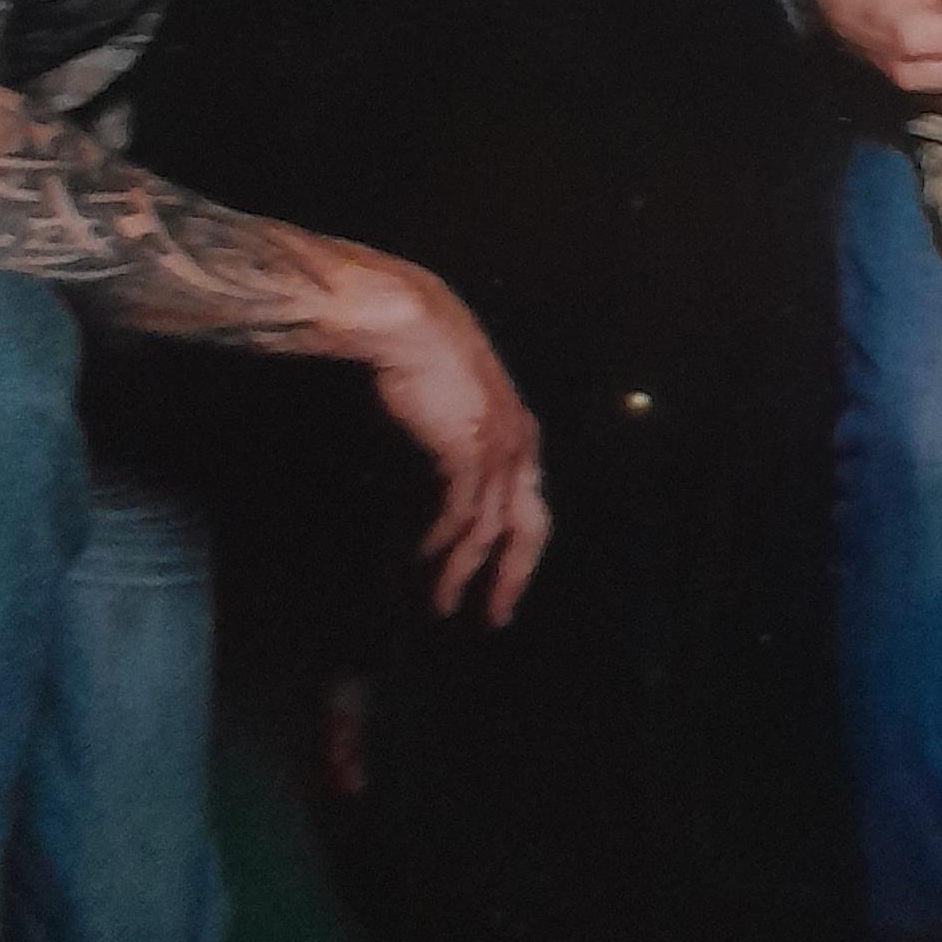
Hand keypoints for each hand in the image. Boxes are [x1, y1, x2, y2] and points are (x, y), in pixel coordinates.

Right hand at [319, 248, 551, 621]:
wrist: (409, 322)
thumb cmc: (425, 357)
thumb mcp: (457, 409)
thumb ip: (460, 447)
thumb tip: (443, 490)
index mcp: (523, 435)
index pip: (532, 508)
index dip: (520, 551)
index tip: (503, 585)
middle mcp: (521, 446)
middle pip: (529, 529)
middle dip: (510, 578)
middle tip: (493, 618)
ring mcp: (499, 450)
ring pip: (488, 532)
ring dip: (460, 573)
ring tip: (439, 606)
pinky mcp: (469, 452)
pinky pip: (459, 515)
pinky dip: (439, 545)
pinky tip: (421, 563)